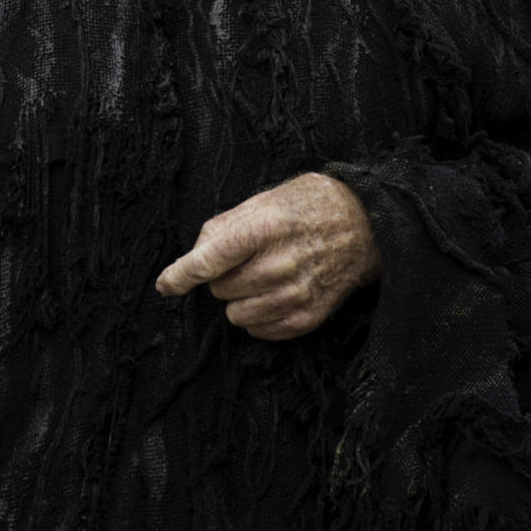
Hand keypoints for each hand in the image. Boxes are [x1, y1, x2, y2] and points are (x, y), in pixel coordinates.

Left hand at [155, 172, 379, 339]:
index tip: (165, 285)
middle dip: (223, 276)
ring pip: (235, 314)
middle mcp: (279, 264)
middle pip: (219, 289)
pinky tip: (274, 293)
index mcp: (264, 229)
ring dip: (239, 298)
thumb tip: (195, 255)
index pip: (209, 261)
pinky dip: (258, 316)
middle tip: (247, 258)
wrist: (365, 226)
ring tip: (262, 276)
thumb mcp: (264, 200)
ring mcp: (295, 295)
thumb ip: (224, 226)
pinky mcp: (307, 317)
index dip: (180, 275)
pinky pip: (259, 330)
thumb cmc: (308, 207)